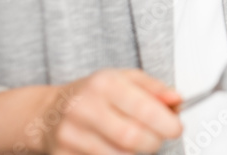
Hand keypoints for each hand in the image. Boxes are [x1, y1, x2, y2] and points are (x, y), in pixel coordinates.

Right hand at [42, 69, 181, 153]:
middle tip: (157, 137)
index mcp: (104, 84)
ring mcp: (70, 135)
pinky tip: (114, 148)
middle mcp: (84, 108)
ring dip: (135, 153)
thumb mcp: (125, 78)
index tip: (176, 128)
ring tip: (135, 140)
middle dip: (153, 142)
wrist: (48, 112)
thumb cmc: (94, 93)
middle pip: (132, 139)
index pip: (143, 109)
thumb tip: (178, 100)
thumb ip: (155, 89)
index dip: (166, 123)